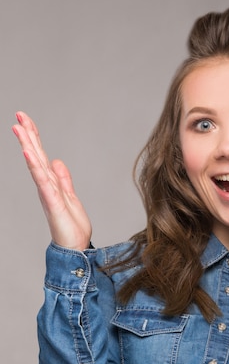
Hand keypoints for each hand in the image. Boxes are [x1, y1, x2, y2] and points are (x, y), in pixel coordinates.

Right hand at [13, 111, 91, 250]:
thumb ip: (63, 179)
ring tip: (19, 128)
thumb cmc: (72, 226)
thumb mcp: (70, 196)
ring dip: (28, 145)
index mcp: (51, 182)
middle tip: (18, 115)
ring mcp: (47, 192)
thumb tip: (56, 161)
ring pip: (36, 164)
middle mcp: (46, 185)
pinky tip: (28, 153)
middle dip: (28, 134)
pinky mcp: (52, 201)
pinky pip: (42, 181)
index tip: (25, 118)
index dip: (34, 136)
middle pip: (35, 155)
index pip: (41, 154)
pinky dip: (35, 167)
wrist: (75, 247)